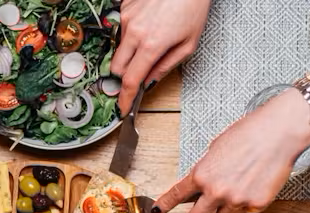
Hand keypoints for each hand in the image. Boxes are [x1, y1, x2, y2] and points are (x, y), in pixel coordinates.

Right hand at [109, 0, 211, 114]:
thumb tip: (150, 81)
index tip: (123, 107)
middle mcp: (134, 31)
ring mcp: (126, 16)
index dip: (125, 98)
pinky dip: (133, 32)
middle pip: (116, 67)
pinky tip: (149, 23)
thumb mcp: (188, 44)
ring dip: (131, 51)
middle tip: (138, 75)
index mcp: (152, 44)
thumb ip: (166, 66)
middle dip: (125, 76)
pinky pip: (122, 27)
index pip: (130, 80)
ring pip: (119, 46)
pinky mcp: (125, 5)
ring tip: (153, 38)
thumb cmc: (193, 6)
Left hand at [156, 91, 309, 212]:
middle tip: (206, 206)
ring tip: (240, 183)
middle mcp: (216, 191)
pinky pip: (246, 211)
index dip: (165, 204)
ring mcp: (236, 200)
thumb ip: (206, 170)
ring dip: (227, 206)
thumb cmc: (250, 133)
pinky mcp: (256, 205)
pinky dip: (249, 202)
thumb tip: (200, 184)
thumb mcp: (217, 148)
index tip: (157, 209)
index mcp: (202, 174)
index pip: (177, 194)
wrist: (279, 132)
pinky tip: (256, 182)